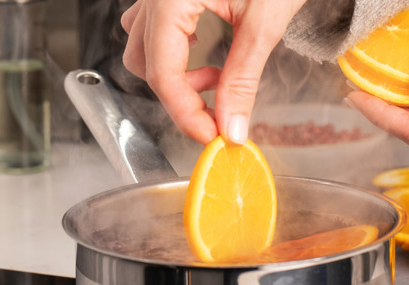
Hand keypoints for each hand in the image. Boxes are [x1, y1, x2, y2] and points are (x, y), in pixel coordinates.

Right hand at [121, 0, 305, 144]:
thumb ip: (243, 79)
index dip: (186, 113)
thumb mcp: (264, 24)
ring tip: (217, 78)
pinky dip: (176, 52)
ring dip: (176, 74)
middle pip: (146, 64)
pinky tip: (206, 54)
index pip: (163, 74)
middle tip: (220, 110)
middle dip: (181, 95)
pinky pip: (155, 28)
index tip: (214, 136)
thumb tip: (232, 127)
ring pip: (145, 47)